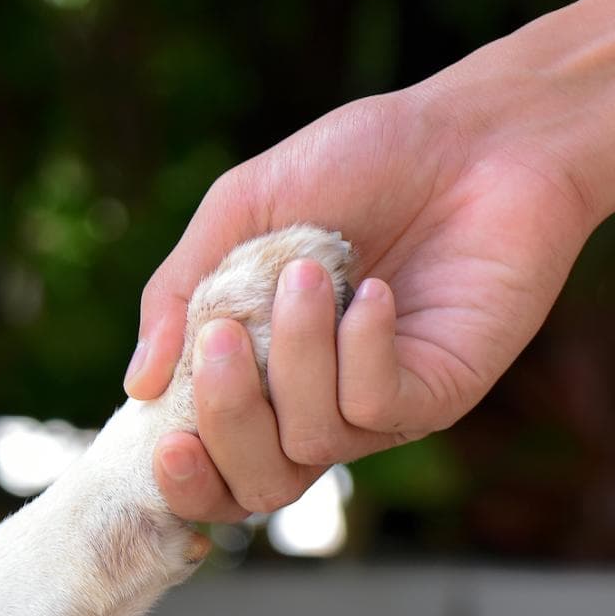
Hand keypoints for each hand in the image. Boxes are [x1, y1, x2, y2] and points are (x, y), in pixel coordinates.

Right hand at [125, 87, 599, 521]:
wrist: (475, 132)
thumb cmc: (358, 161)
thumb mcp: (242, 209)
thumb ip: (180, 291)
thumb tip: (138, 387)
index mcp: (260, 368)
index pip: (213, 464)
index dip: (183, 477)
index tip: (163, 438)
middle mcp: (318, 403)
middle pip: (258, 484)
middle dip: (227, 420)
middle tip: (226, 337)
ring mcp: (381, 404)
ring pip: (312, 442)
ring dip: (296, 357)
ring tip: (309, 272)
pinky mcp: (441, 390)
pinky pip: (376, 408)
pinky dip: (360, 350)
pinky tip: (374, 291)